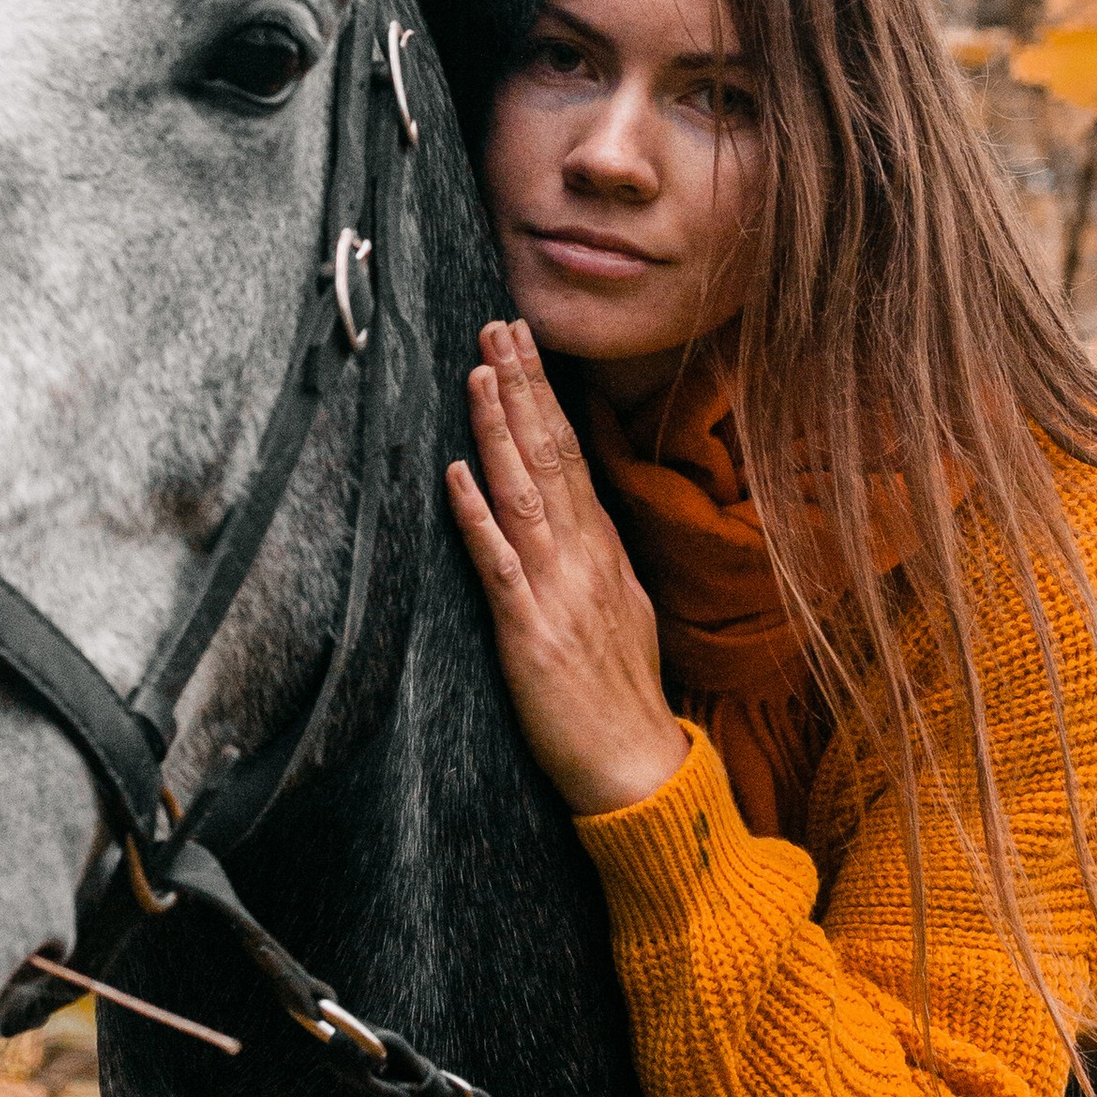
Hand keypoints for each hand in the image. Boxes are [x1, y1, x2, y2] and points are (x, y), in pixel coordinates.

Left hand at [446, 320, 689, 821]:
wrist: (638, 769)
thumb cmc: (624, 694)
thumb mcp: (626, 607)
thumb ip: (599, 556)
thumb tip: (584, 513)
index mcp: (602, 548)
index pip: (570, 452)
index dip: (543, 396)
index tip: (522, 345)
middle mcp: (583, 558)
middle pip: (550, 456)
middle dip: (523, 388)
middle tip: (498, 327)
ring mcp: (557, 593)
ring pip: (525, 494)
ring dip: (499, 431)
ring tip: (478, 375)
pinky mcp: (530, 635)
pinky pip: (500, 567)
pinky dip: (478, 518)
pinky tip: (457, 476)